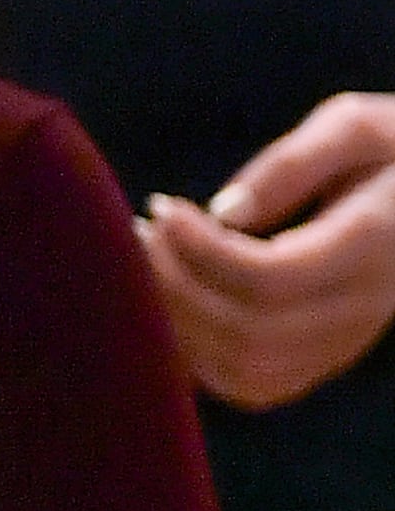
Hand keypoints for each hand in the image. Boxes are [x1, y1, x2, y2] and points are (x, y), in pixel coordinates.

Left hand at [145, 93, 394, 410]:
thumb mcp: (358, 127)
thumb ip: (291, 165)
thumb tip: (223, 213)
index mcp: (376, 243)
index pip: (274, 277)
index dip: (201, 252)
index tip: (162, 207)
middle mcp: (365, 305)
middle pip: (251, 331)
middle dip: (176, 287)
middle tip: (139, 231)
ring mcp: (349, 339)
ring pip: (248, 371)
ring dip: (179, 326)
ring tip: (146, 263)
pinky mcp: (330, 355)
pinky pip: (254, 384)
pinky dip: (197, 356)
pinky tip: (169, 302)